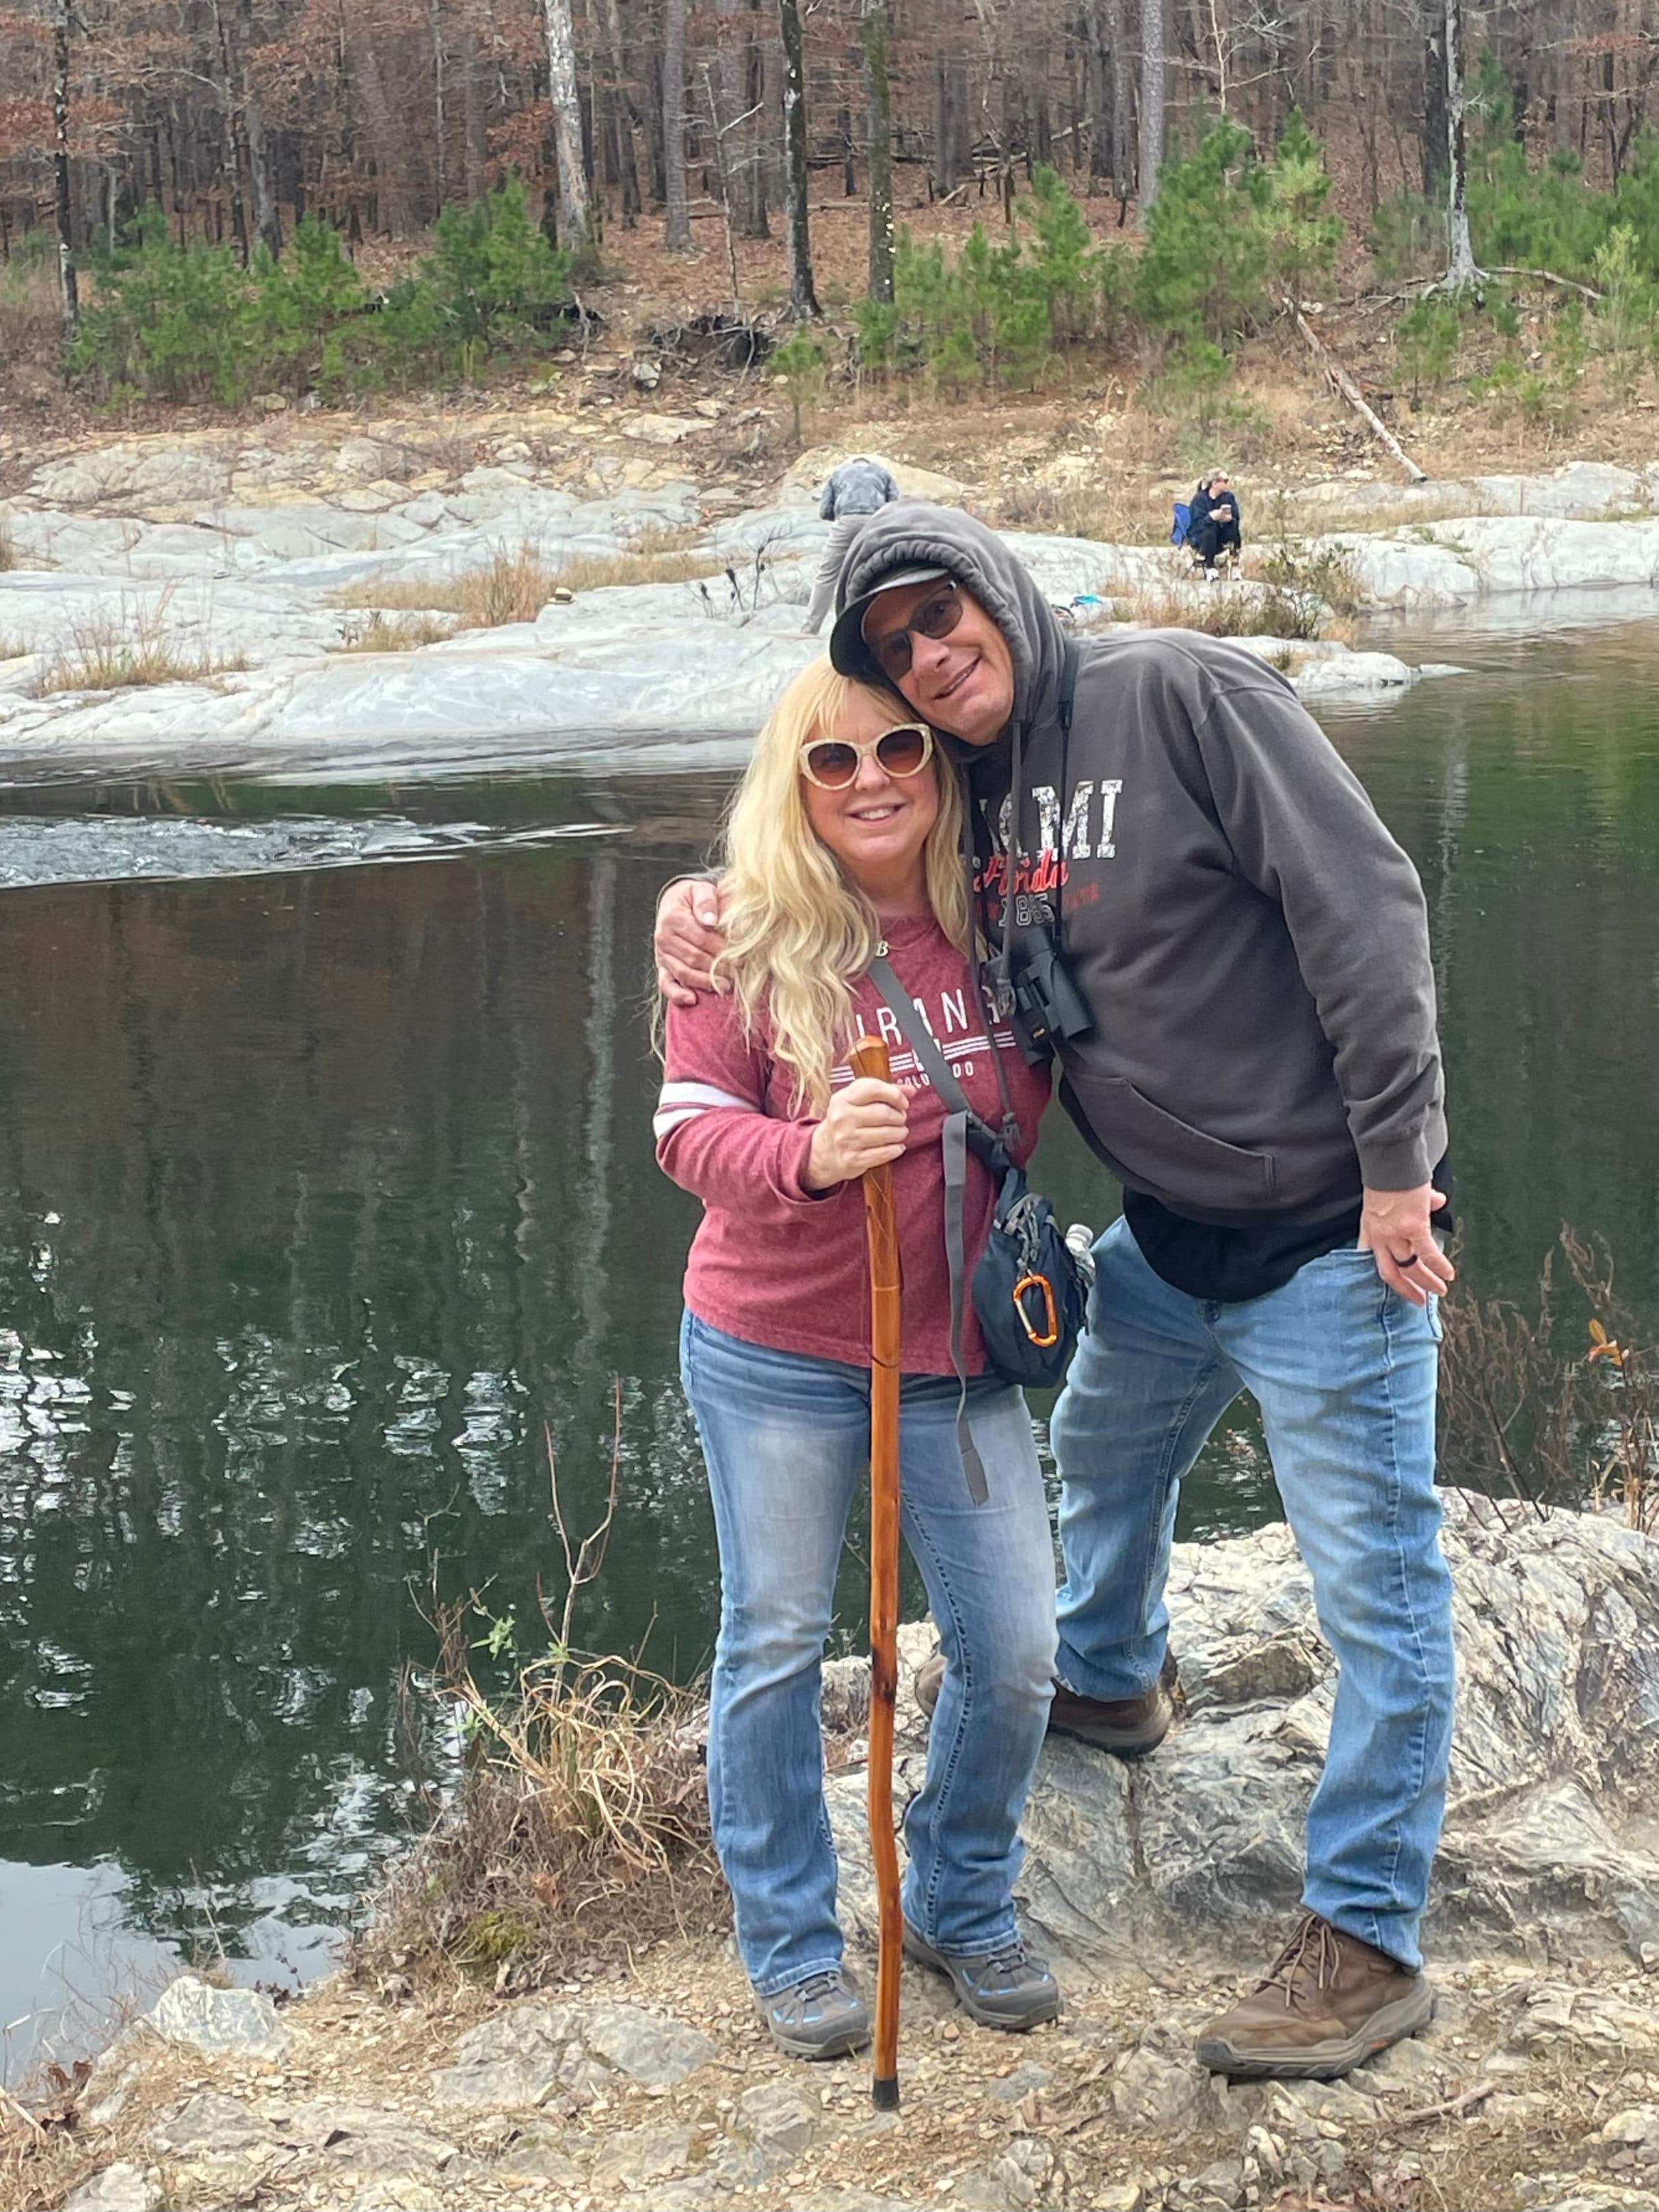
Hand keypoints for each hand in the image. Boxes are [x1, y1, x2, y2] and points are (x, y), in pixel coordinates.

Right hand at [655, 877, 727, 1005]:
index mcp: (673, 918)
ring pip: (683, 972)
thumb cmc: (692, 897)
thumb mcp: (700, 889)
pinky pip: (665, 983)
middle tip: (737, 973)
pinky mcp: (662, 966)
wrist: (675, 902)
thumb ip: (706, 901)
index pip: (700, 938)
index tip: (739, 956)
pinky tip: (692, 999)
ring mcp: (662, 954)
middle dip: (717, 968)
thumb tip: (711, 920)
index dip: (721, 949)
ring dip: (705, 982)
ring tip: (726, 986)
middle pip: (693, 958)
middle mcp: (664, 938)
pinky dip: (677, 994)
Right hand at [805, 1080, 908, 1189]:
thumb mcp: (858, 1100)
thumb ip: (884, 1092)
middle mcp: (841, 1118)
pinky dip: (896, 1149)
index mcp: (842, 1099)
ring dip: (900, 1133)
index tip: (903, 1102)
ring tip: (900, 1132)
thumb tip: (911, 1090)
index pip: (873, 1089)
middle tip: (901, 1119)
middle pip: (884, 1113)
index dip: (895, 1094)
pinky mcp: (852, 1159)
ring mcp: (846, 1140)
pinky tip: (897, 1147)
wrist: (825, 1150)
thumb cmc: (847, 1120)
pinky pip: (884, 1153)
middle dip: (900, 1116)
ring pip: (887, 1134)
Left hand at [1358, 1185, 1455, 1306]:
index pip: (1374, 1260)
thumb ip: (1413, 1203)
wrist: (1389, 1159)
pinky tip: (1448, 1274)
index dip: (1388, 1276)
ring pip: (1411, 1267)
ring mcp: (1395, 1233)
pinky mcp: (1413, 1227)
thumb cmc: (1390, 1173)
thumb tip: (1437, 1201)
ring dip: (1427, 1282)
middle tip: (1420, 1300)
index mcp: (1369, 1229)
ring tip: (1441, 1290)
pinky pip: (1427, 1254)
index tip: (1399, 1287)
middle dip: (1407, 1289)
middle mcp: (1379, 1236)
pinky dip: (1439, 1266)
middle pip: (1392, 1272)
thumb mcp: (1389, 1194)